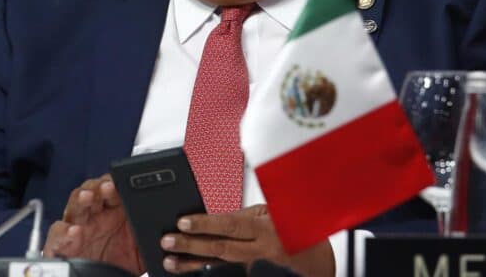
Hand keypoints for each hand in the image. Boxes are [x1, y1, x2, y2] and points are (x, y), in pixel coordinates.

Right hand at [43, 175, 142, 274]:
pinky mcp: (61, 246)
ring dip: (81, 199)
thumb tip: (168, 231)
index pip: (111, 189)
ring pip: (74, 206)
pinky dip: (63, 232)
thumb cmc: (122, 263)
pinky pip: (57, 235)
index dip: (116, 183)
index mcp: (112, 212)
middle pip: (91, 191)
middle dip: (99, 186)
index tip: (123, 182)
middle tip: (109, 187)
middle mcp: (93, 217)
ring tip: (88, 197)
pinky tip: (74, 232)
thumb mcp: (142, 249)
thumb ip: (150, 235)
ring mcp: (77, 228)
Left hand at [160, 205, 333, 276]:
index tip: (183, 222)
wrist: (318, 262)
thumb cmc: (297, 230)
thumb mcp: (275, 214)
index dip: (205, 223)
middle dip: (190, 245)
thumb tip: (216, 220)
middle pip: (219, 249)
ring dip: (192, 264)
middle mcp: (261, 251)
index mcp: (266, 229)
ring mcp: (255, 267)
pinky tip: (190, 269)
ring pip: (218, 265)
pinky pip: (226, 272)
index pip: (230, 225)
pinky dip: (206, 270)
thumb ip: (248, 217)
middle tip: (167, 241)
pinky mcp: (252, 274)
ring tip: (171, 262)